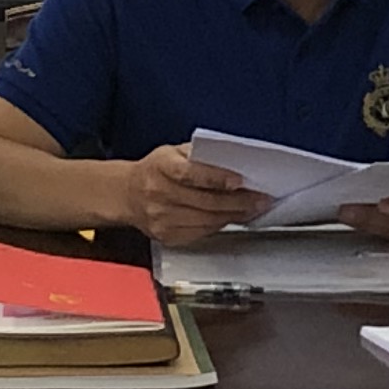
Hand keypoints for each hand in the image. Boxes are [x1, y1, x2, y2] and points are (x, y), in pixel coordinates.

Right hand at [118, 145, 267, 244]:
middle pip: (205, 202)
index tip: (239, 181)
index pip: (191, 174)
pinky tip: (232, 217)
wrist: (128, 195)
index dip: (216, 178)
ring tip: (253, 209)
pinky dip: (221, 225)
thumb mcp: (173, 152)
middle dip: (238, 201)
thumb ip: (199, 154)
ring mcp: (162, 219)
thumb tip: (233, 161)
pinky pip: (202, 232)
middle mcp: (159, 194)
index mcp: (161, 168)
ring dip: (235, 215)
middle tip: (261, 199)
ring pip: (207, 220)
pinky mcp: (167, 236)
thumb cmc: (156, 170)